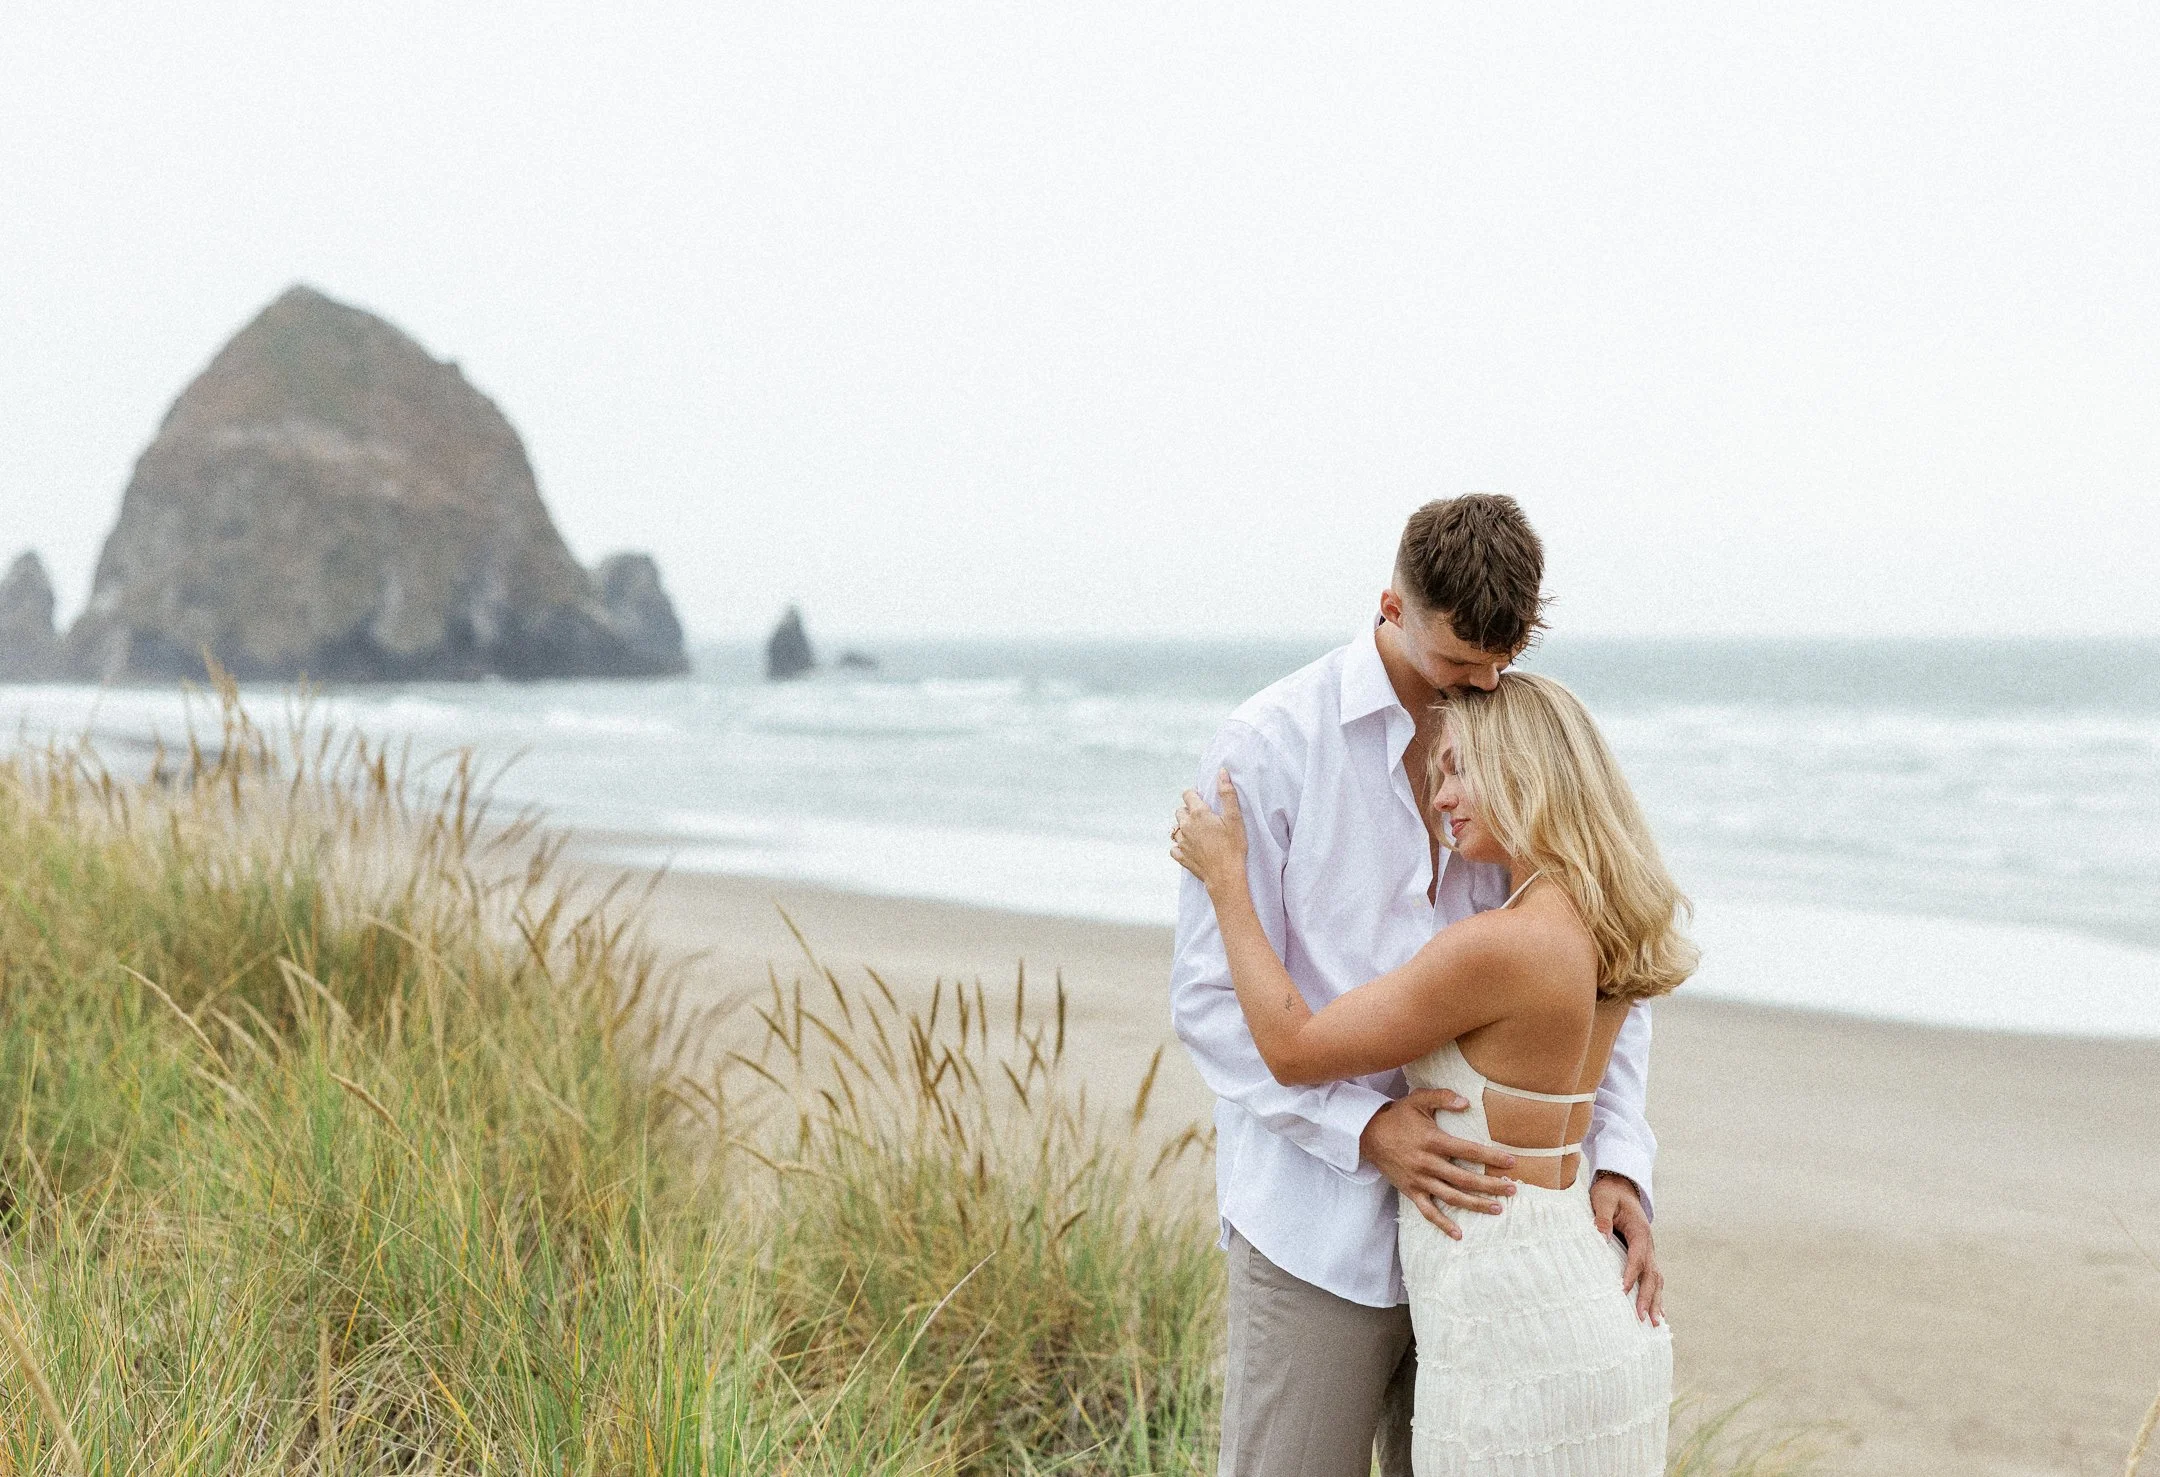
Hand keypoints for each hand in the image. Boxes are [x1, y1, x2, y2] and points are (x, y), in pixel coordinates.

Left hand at [1169, 770, 1247, 892]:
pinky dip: (1181, 846)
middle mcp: (1186, 826)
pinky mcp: (1182, 857)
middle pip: (1180, 811)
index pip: (1187, 794)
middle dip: (1189, 811)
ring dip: (1185, 828)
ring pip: (1177, 829)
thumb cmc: (1233, 846)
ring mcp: (1182, 842)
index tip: (1204, 800)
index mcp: (1198, 814)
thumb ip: (1227, 793)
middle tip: (1204, 818)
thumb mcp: (1234, 818)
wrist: (1226, 875)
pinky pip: (1175, 848)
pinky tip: (1192, 848)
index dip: (1195, 795)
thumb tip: (1222, 772)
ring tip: (1201, 834)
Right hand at [1360, 1090, 1518, 1240]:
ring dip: (1475, 1204)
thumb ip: (1442, 1098)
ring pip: (1451, 1197)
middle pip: (1465, 1179)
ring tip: (1497, 1208)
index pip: (1468, 1150)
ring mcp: (1419, 1180)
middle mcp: (1427, 1163)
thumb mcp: (1418, 1100)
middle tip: (1512, 1189)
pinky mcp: (1411, 1191)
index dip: (1491, 1157)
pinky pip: (1428, 1211)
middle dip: (1491, 1185)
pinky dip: (1443, 1224)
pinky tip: (1458, 1234)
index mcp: (1433, 1141)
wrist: (1367, 1134)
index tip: (1512, 1162)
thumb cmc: (1397, 1116)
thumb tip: (1466, 1102)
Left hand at [1591, 1172, 1663, 1324]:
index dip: (1630, 1274)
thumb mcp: (1603, 1199)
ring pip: (1656, 1279)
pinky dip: (1656, 1296)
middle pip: (1651, 1274)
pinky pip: (1653, 1278)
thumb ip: (1602, 1217)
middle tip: (1643, 1319)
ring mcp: (1649, 1251)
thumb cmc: (1609, 1192)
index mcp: (1640, 1231)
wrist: (1621, 1185)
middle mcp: (1648, 1243)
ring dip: (1656, 1301)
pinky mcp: (1645, 1256)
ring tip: (1656, 1324)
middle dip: (1648, 1297)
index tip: (1622, 1291)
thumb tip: (1600, 1236)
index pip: (1637, 1257)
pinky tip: (1658, 1313)